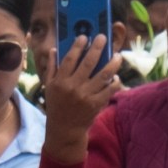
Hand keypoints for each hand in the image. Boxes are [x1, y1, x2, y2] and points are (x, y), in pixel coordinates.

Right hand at [40, 27, 129, 160]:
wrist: (64, 130)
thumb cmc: (56, 106)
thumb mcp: (49, 87)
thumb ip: (52, 68)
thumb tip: (54, 49)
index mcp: (60, 81)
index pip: (70, 59)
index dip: (78, 46)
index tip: (85, 36)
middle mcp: (73, 87)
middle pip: (88, 63)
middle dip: (97, 48)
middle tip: (103, 38)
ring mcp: (85, 96)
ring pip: (103, 75)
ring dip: (113, 63)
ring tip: (118, 56)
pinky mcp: (96, 104)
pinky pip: (109, 90)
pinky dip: (115, 82)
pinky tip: (116, 77)